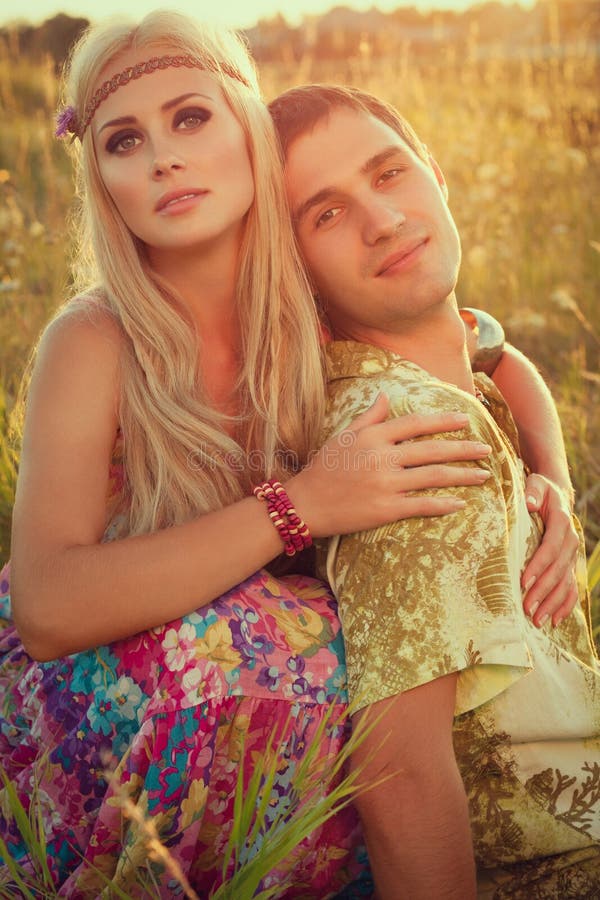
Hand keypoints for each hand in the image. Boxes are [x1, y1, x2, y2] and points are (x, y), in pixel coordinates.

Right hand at [287, 393, 491, 538]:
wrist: (304, 504)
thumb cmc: (324, 468)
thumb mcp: (344, 436)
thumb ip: (370, 417)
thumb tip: (387, 395)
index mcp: (374, 436)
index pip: (416, 423)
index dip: (443, 421)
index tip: (465, 420)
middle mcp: (382, 457)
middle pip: (432, 450)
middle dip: (464, 449)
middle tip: (487, 450)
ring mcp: (385, 484)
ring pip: (433, 477)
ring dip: (462, 476)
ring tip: (483, 475)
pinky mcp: (386, 509)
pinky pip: (422, 505)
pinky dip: (443, 504)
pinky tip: (460, 503)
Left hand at [521, 473, 578, 627]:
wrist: (556, 496)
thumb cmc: (539, 491)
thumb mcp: (535, 484)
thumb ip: (532, 492)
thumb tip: (528, 503)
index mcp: (561, 522)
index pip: (550, 547)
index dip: (538, 565)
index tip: (523, 581)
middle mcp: (570, 541)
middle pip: (558, 570)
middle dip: (543, 591)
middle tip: (527, 608)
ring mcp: (571, 555)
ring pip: (566, 583)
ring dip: (552, 603)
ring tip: (537, 620)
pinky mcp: (570, 565)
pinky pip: (572, 588)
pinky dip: (565, 606)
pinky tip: (555, 621)